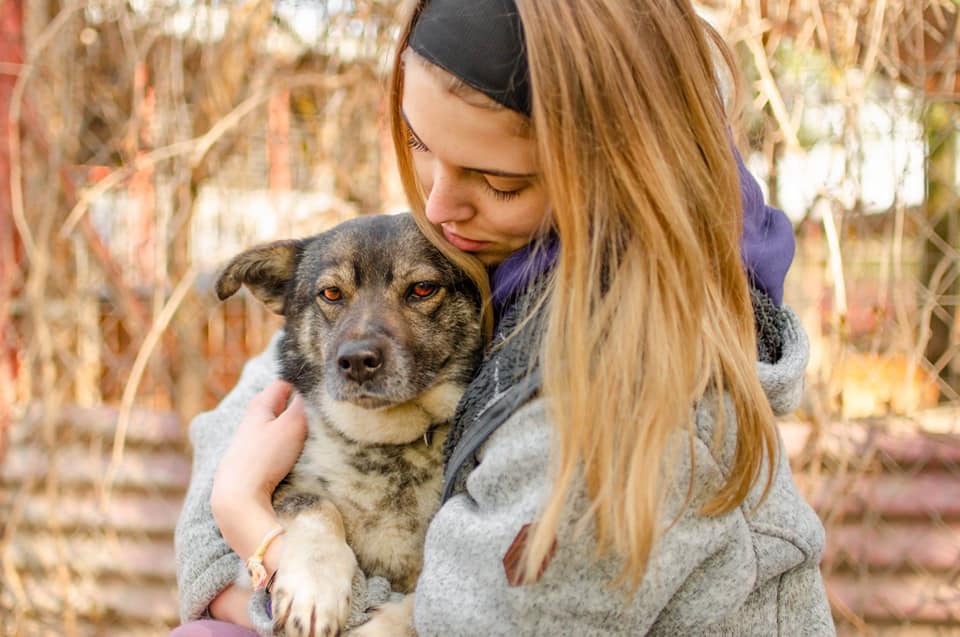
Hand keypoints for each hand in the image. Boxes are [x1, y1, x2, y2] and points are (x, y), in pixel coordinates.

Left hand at [211, 380, 306, 554]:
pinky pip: (277, 445)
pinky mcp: (254, 461)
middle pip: (282, 404)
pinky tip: (298, 454)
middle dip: (301, 405)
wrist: (238, 498)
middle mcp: (253, 419)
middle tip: (322, 411)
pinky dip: (289, 444)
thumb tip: (315, 385)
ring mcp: (252, 441)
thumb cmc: (264, 457)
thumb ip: (305, 404)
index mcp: (260, 404)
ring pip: (280, 426)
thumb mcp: (292, 425)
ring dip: (296, 427)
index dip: (304, 382)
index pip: (285, 382)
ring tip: (314, 433)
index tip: (323, 388)